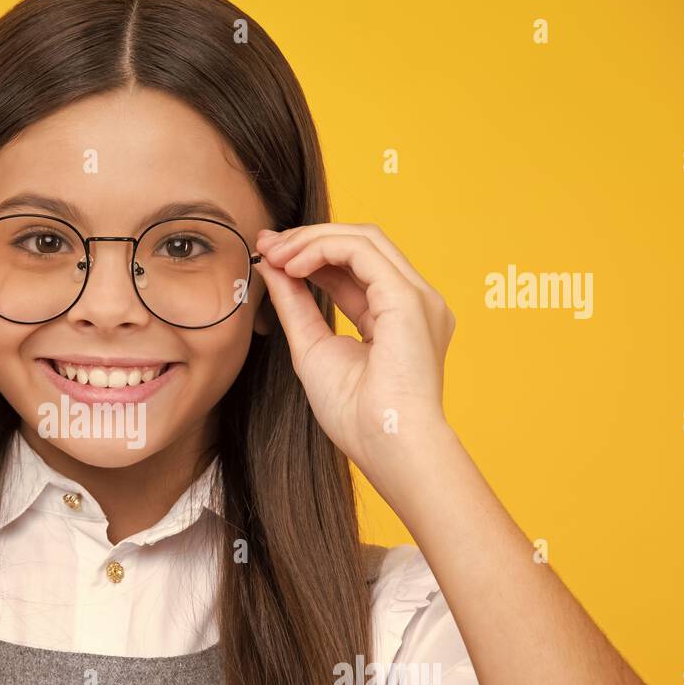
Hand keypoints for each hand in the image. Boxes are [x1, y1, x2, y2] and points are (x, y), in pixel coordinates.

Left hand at [254, 222, 455, 482]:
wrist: (385, 445)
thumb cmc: (356, 415)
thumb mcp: (311, 347)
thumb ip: (295, 304)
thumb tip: (271, 265)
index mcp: (397, 317)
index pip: (354, 268)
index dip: (311, 254)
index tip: (269, 254)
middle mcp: (414, 302)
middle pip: (361, 246)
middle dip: (309, 239)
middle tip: (266, 244)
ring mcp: (417, 297)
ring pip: (364, 239)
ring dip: (312, 240)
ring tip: (275, 254)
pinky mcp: (409, 298)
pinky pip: (362, 251)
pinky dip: (322, 250)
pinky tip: (293, 265)